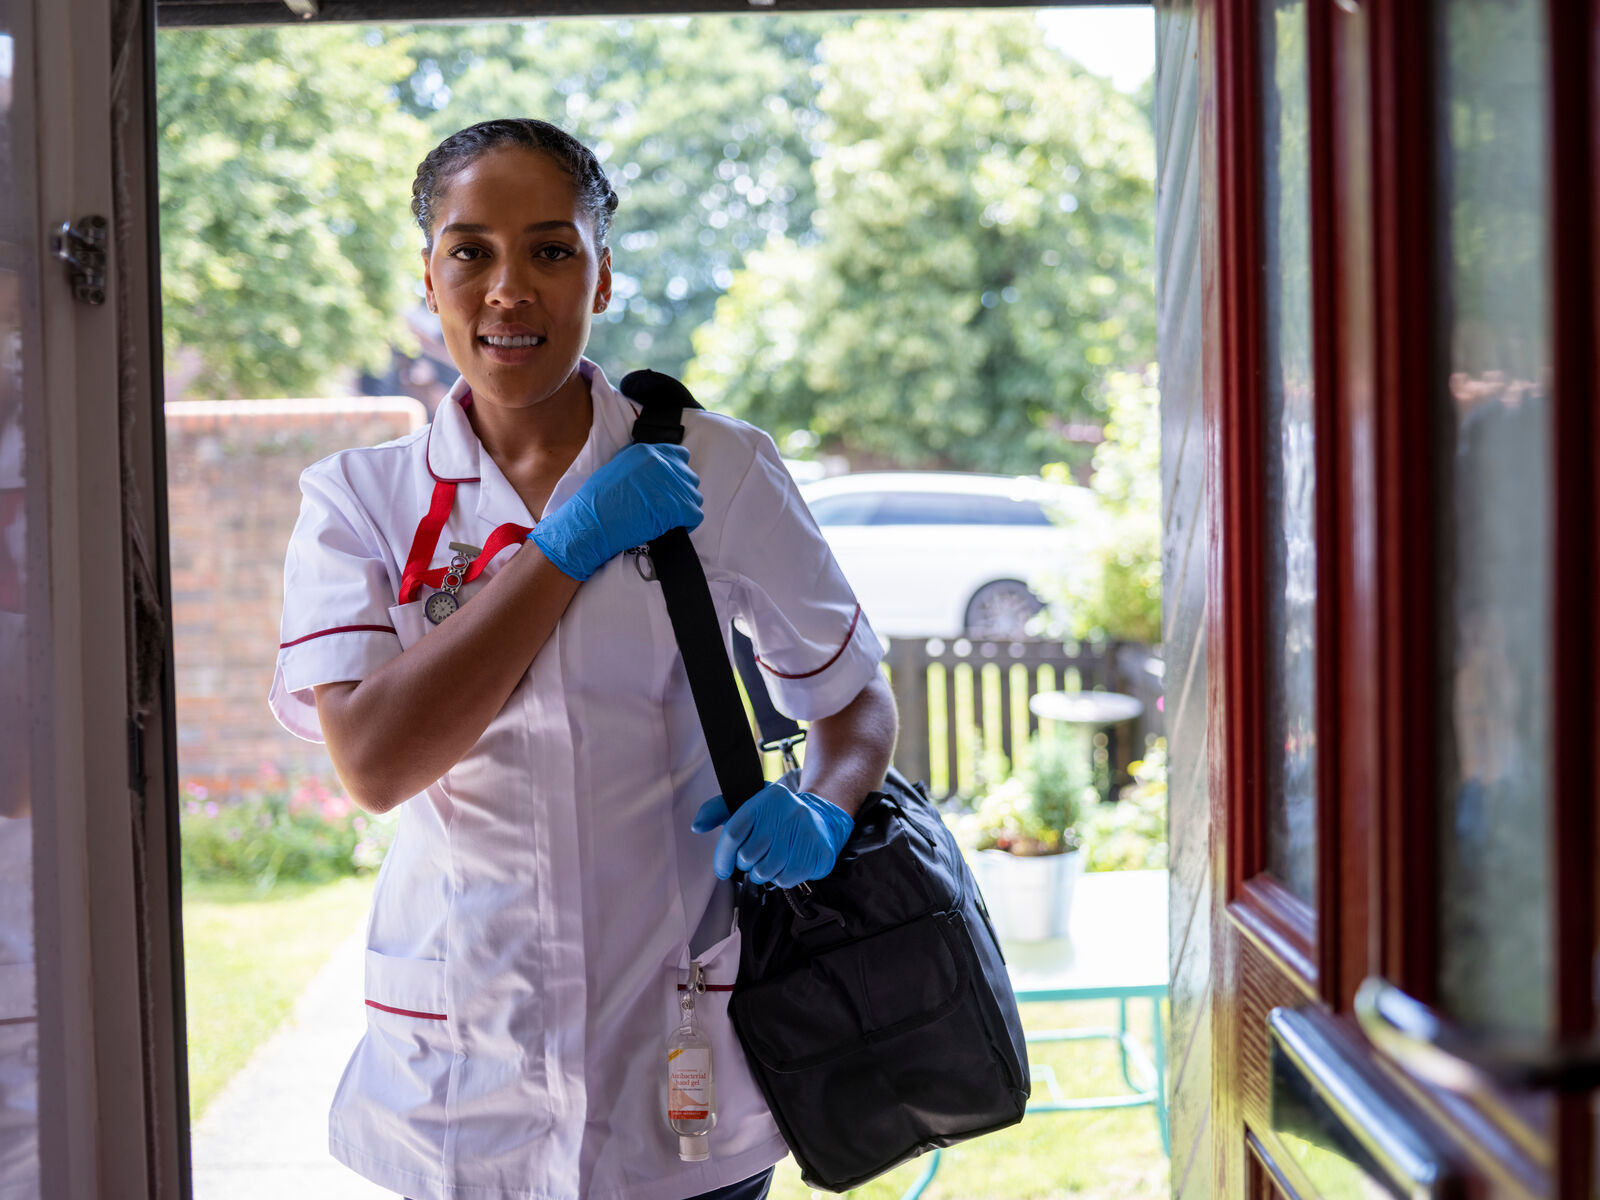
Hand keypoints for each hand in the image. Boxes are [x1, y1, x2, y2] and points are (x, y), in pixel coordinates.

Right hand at [529, 443, 702, 580]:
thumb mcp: (616, 468)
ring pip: (694, 496)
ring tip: (667, 518)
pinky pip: (695, 515)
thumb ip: (639, 464)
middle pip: (688, 477)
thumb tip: (654, 467)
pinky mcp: (677, 506)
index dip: (677, 473)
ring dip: (684, 508)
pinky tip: (671, 528)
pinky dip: (687, 524)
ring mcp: (671, 484)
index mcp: (647, 452)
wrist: (591, 522)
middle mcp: (662, 463)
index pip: (679, 455)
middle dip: (680, 493)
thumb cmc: (597, 501)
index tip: (669, 486)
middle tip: (665, 507)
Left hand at [692, 782, 853, 887]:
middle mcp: (787, 810)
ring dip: (764, 874)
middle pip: (749, 855)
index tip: (723, 869)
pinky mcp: (818, 849)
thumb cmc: (776, 817)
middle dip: (747, 865)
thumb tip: (697, 825)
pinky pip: (787, 878)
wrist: (821, 818)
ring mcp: (805, 829)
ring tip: (770, 862)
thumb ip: (717, 811)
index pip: (734, 832)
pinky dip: (782, 879)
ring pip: (767, 870)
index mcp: (766, 798)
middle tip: (755, 859)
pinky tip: (786, 866)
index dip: (723, 857)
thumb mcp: (748, 805)